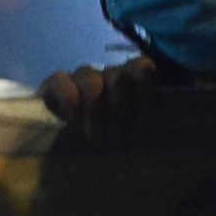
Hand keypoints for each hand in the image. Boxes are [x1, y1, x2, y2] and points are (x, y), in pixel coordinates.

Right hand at [39, 57, 161, 143]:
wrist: (77, 148)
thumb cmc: (117, 139)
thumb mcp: (139, 131)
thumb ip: (150, 117)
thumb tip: (158, 114)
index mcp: (134, 78)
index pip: (143, 68)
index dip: (144, 95)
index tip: (141, 124)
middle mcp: (110, 73)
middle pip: (118, 79)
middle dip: (118, 114)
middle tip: (116, 140)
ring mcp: (83, 76)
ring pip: (91, 81)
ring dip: (95, 114)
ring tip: (97, 139)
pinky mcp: (56, 83)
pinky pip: (62, 81)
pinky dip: (70, 102)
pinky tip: (75, 122)